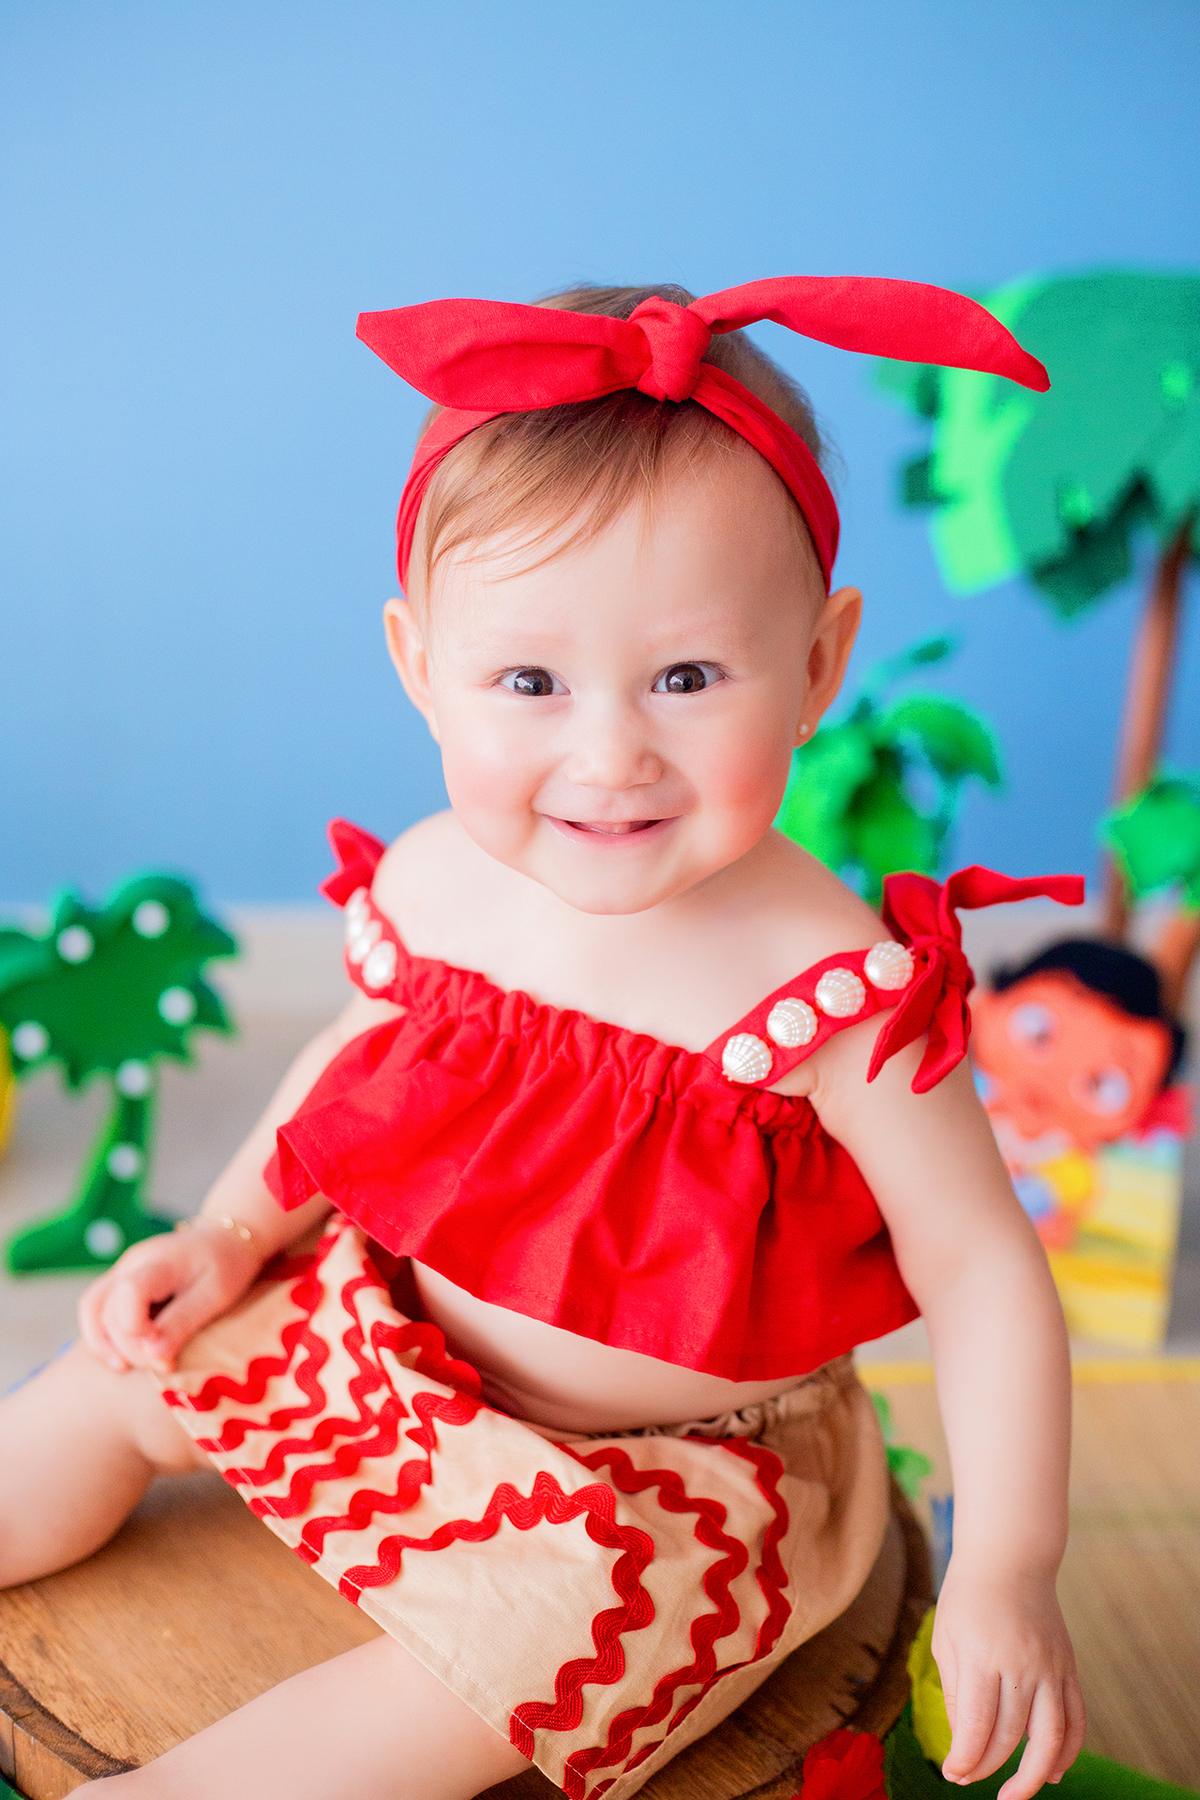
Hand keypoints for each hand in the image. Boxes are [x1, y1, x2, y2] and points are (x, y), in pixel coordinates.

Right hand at [78, 1222, 262, 1374]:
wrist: (226, 1239)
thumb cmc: (227, 1266)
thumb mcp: (215, 1296)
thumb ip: (182, 1324)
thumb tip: (153, 1357)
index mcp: (161, 1260)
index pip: (130, 1291)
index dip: (136, 1328)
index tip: (161, 1349)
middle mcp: (132, 1262)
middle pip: (110, 1310)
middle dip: (131, 1347)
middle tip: (164, 1365)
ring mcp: (122, 1269)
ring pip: (93, 1308)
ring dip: (106, 1344)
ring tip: (129, 1367)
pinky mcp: (120, 1280)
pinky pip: (96, 1308)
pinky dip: (102, 1336)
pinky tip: (120, 1357)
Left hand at [932, 1562, 1085, 1799]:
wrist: (1010, 1557)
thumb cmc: (968, 1597)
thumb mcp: (947, 1638)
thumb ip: (957, 1693)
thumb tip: (966, 1744)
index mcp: (983, 1654)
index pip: (978, 1725)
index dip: (965, 1758)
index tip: (951, 1774)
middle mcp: (1021, 1664)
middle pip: (1010, 1736)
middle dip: (987, 1767)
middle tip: (966, 1778)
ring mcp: (1050, 1667)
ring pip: (1051, 1737)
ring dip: (1032, 1775)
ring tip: (1013, 1796)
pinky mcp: (1068, 1668)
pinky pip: (1075, 1720)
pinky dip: (1067, 1752)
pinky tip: (1051, 1772)